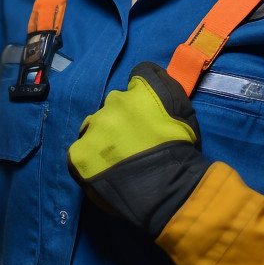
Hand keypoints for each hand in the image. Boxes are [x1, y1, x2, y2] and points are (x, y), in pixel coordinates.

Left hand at [68, 63, 211, 236]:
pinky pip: (80, 152)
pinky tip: (104, 172)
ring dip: (103, 138)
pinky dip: (90, 160)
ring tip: (116, 160)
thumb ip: (167, 91)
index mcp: (141, 90)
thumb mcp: (184, 111)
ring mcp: (94, 127)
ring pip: (94, 127)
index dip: (141, 95)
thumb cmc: (180, 150)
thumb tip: (152, 80)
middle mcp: (114, 102)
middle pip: (113, 106)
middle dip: (121, 120)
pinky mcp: (79, 153)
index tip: (145, 112)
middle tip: (132, 142)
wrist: (165, 187)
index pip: (139, 77)